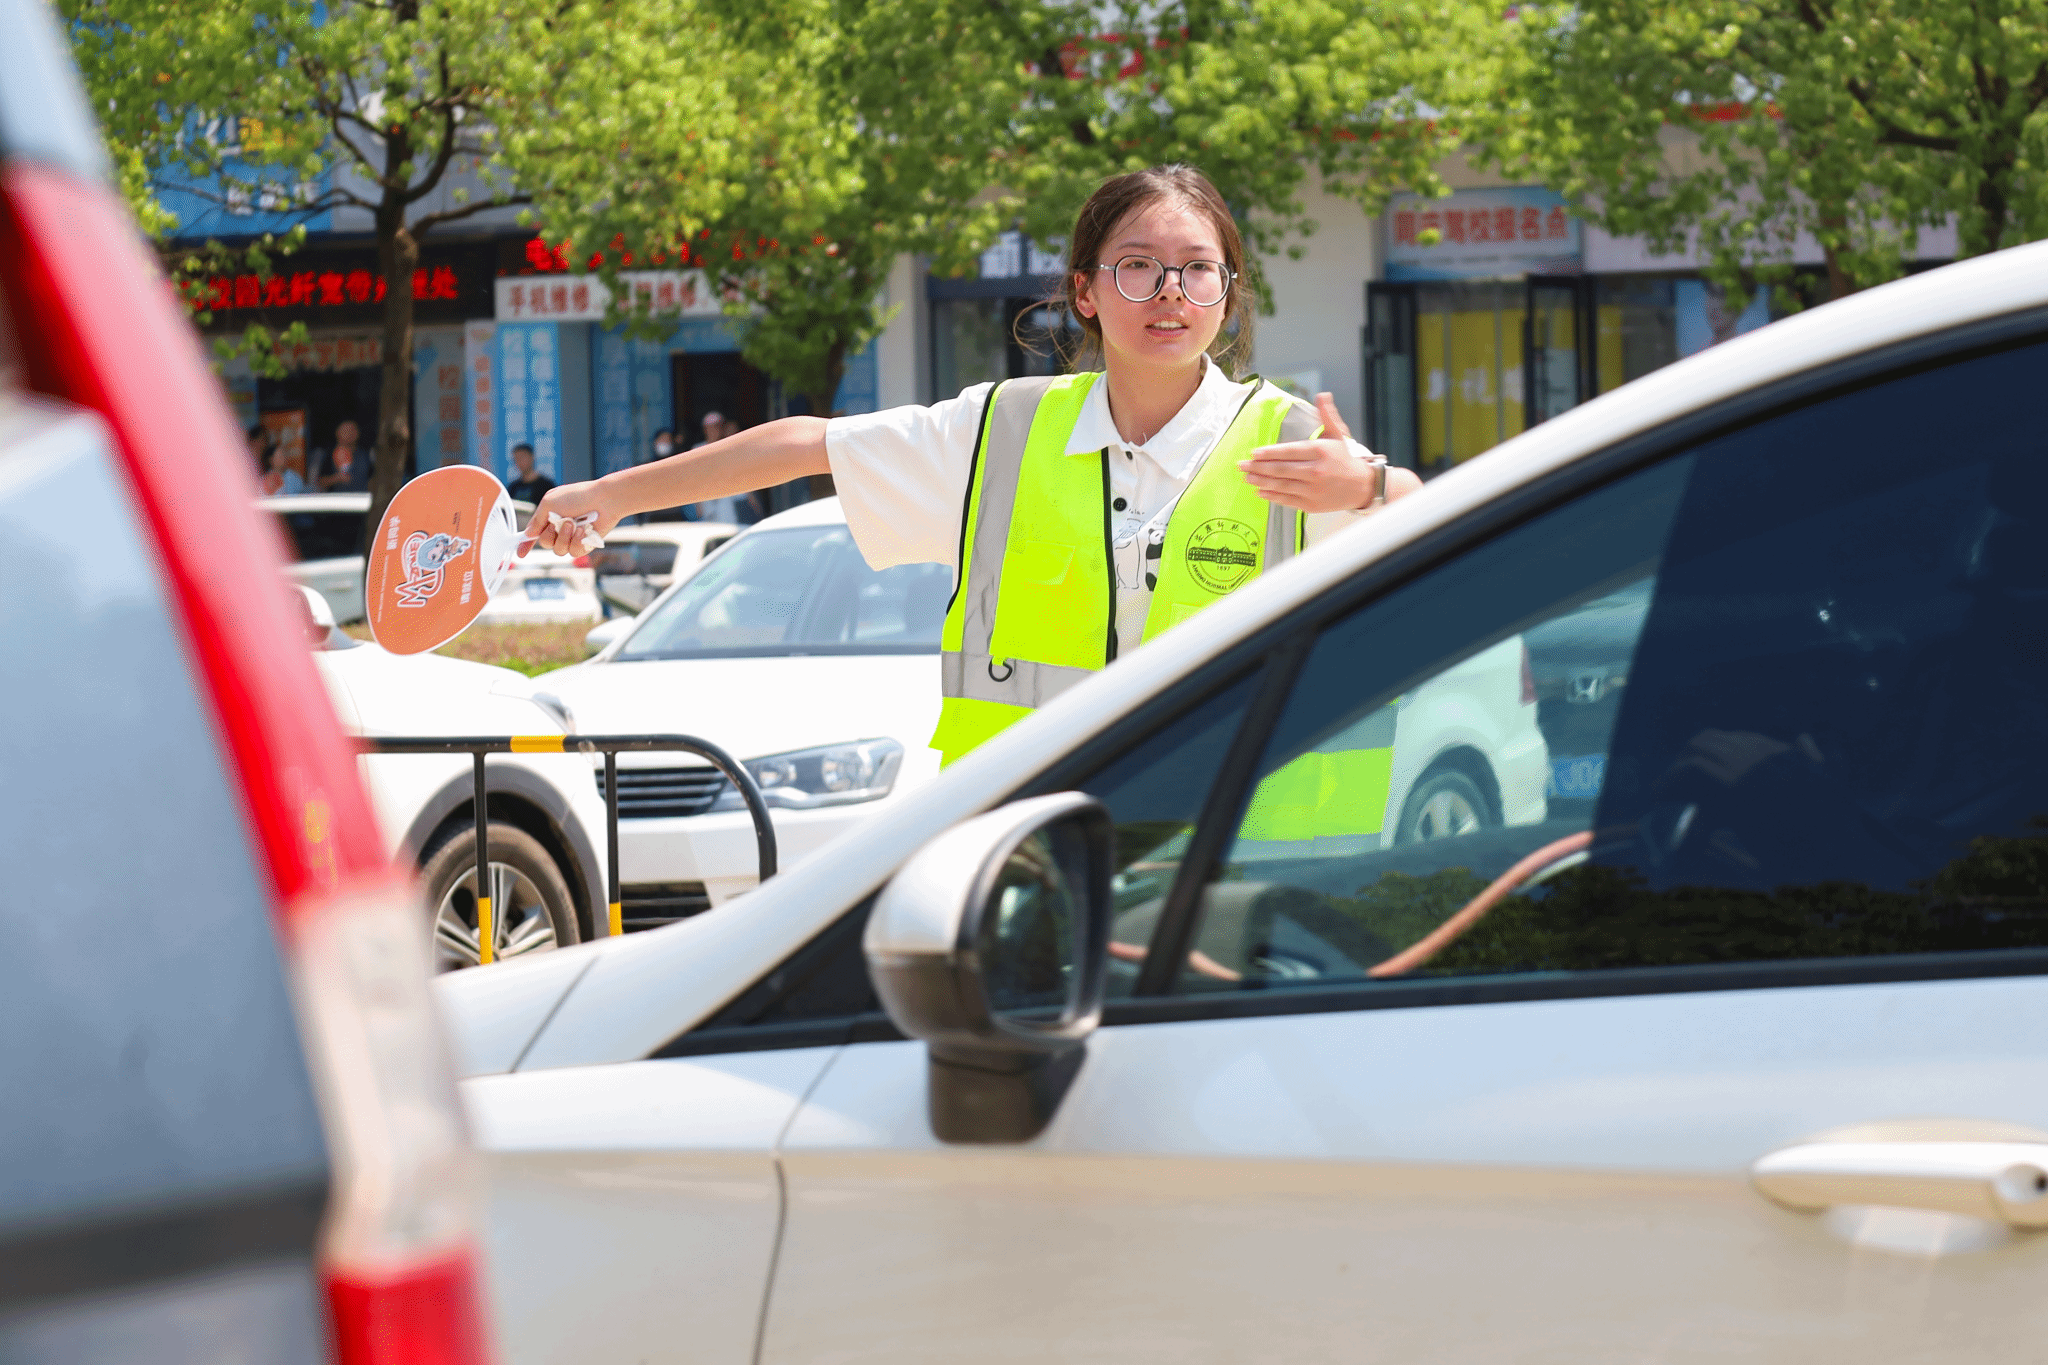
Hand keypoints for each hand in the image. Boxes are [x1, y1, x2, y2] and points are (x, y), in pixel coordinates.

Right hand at [519, 480, 617, 555]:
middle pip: (545, 544)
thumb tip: (528, 533)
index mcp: (549, 517)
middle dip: (550, 534)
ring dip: (565, 537)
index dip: (526, 544)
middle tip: (560, 522)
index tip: (520, 553)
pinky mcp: (585, 544)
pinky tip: (584, 530)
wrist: (604, 500)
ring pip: (559, 550)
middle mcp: (560, 529)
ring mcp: (572, 537)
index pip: (535, 533)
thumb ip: (537, 520)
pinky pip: (574, 552)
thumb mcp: (549, 503)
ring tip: (574, 524)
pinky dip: (578, 541)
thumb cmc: (578, 496)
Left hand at [1239, 392, 1416, 512]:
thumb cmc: (1344, 458)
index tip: (1254, 453)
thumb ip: (1327, 415)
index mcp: (1321, 452)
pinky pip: (1287, 500)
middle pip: (1281, 470)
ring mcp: (1313, 490)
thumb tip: (1322, 395)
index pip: (1290, 452)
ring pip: (1281, 485)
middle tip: (1241, 465)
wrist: (1360, 486)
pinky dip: (1272, 496)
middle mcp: (1316, 471)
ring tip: (1246, 477)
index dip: (1270, 453)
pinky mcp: (1311, 505)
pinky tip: (1259, 491)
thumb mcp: (1338, 434)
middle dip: (1258, 468)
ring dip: (1261, 481)